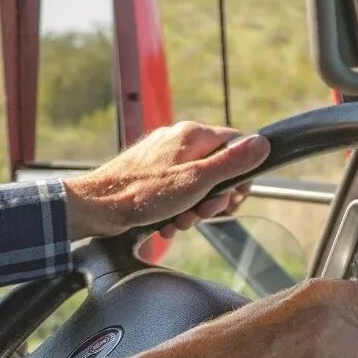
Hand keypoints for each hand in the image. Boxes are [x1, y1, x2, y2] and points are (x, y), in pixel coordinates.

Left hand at [62, 121, 270, 238]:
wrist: (93, 208)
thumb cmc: (143, 194)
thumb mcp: (197, 181)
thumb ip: (232, 163)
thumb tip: (263, 144)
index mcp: (193, 135)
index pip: (237, 145)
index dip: (241, 175)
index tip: (232, 198)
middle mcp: (179, 139)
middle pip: (217, 167)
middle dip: (214, 197)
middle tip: (204, 214)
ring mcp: (162, 155)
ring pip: (196, 181)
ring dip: (194, 207)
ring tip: (180, 222)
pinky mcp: (149, 171)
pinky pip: (176, 188)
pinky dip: (177, 207)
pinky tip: (167, 222)